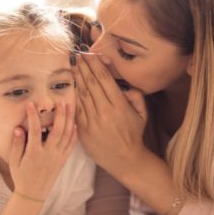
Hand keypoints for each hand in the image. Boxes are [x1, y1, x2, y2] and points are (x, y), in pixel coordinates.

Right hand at [9, 102, 75, 200]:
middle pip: (57, 130)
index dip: (33, 115)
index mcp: (34, 153)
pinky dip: (74, 134)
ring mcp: (58, 157)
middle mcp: (48, 154)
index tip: (31, 104)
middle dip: (60, 115)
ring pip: (67, 136)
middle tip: (60, 102)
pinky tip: (74, 124)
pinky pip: (71, 145)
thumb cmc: (21, 176)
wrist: (33, 194)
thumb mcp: (14, 161)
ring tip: (69, 107)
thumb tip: (18, 128)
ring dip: (69, 120)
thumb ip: (17, 144)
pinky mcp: (63, 161)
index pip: (34, 130)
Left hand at [73, 53, 147, 172]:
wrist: (125, 160)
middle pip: (90, 83)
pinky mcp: (84, 131)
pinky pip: (76, 110)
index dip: (94, 64)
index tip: (88, 54)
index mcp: (119, 105)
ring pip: (81, 95)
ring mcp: (93, 122)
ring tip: (72, 67)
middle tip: (77, 56)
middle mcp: (104, 111)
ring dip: (76, 79)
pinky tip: (70, 87)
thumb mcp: (142, 114)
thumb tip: (125, 86)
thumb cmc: (134, 135)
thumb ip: (136, 96)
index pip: (104, 79)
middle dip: (83, 67)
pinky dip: (73, 97)